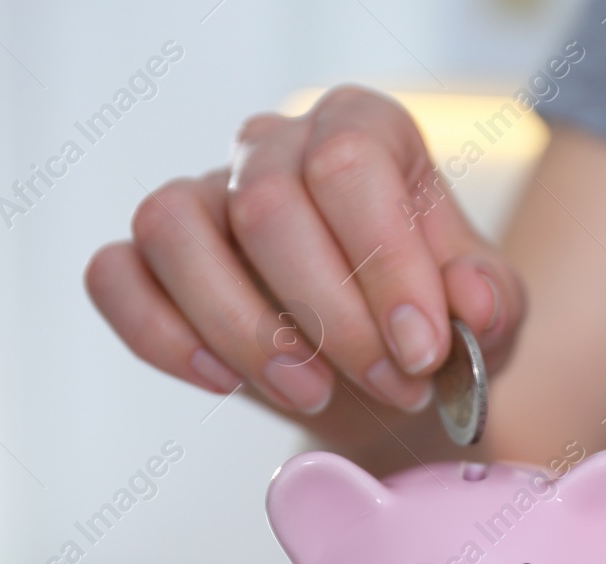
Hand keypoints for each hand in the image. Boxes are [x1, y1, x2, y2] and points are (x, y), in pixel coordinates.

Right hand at [84, 85, 524, 426]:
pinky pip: (114, 275)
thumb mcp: (488, 316)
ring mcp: (202, 198)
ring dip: (244, 329)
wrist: (388, 376)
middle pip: (265, 206)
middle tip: (392, 388)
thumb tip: (472, 304)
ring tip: (313, 391)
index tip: (422, 351)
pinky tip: (224, 382)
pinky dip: (160, 335)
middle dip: (334, 318)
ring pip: (172, 229)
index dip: (384, 263)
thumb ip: (491, 301)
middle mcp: (273, 147)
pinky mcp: (150, 260)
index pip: (349, 162)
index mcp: (362, 129)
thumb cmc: (433, 326)